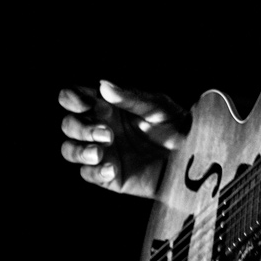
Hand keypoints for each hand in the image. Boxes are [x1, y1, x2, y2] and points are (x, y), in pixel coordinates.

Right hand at [58, 79, 188, 198]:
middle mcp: (99, 126)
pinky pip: (87, 174)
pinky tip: (111, 169)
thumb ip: (129, 97)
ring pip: (70, 149)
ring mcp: (103, 152)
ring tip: (100, 152)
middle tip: (107, 133)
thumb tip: (103, 85)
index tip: (84, 104)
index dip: (71, 98)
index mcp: (106, 105)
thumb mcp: (156, 106)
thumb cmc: (176, 124)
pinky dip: (94, 171)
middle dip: (80, 128)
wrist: (191, 157)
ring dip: (79, 150)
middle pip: (68, 124)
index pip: (74, 97)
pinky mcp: (109, 175)